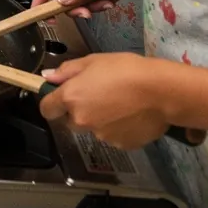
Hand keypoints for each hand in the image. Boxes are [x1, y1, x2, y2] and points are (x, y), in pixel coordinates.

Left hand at [39, 54, 171, 149]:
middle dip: (78, 110)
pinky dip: (117, 128)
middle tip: (96, 95)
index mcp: (70, 98)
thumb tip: (47, 78)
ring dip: (99, 119)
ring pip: (92, 129)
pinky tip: (130, 114)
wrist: (161, 91)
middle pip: (70, 120)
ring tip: (119, 103)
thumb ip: (66, 71)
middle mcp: (82, 121)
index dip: (51, 102)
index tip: (60, 96)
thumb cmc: (124, 70)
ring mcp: (102, 136)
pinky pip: (112, 136)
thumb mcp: (92, 61)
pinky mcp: (122, 145)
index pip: (46, 109)